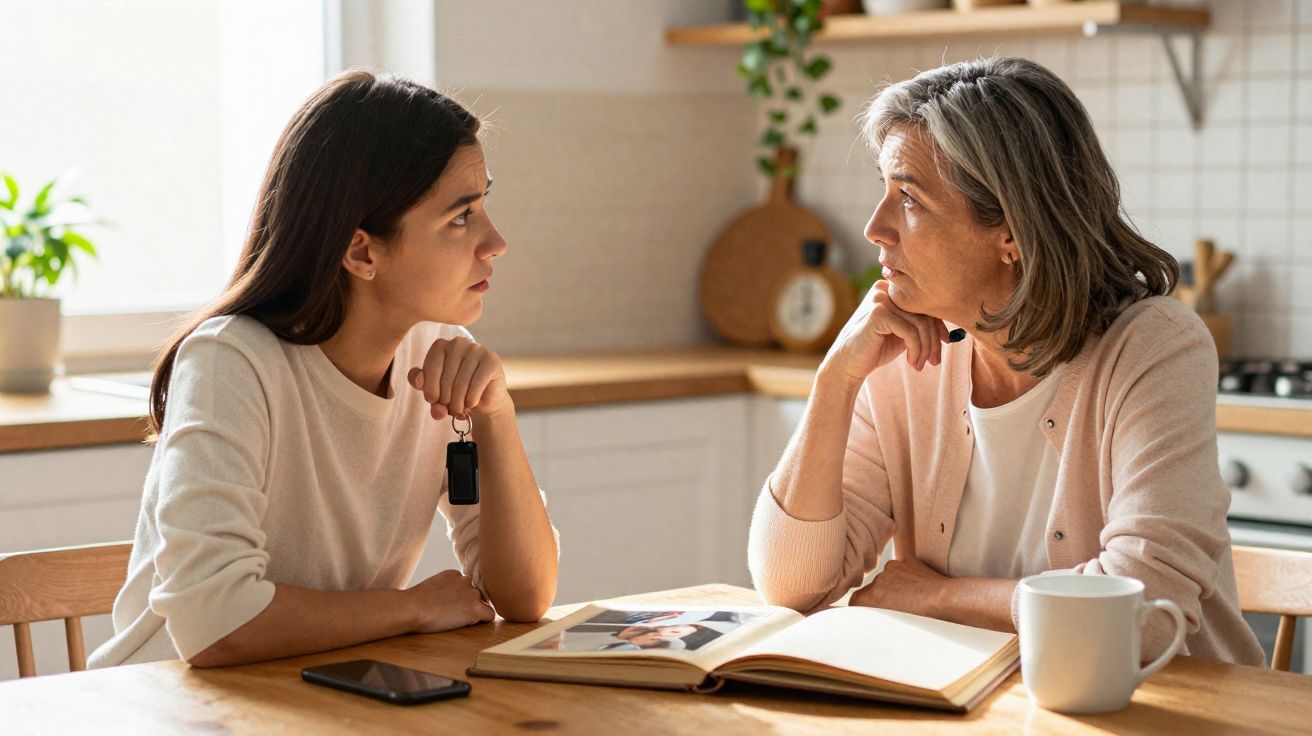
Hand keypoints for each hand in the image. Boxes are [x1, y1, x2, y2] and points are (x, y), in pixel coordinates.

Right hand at [404, 569, 495, 633]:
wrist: (412, 608)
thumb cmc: (413, 603)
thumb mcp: (430, 587)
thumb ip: (443, 589)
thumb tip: (446, 600)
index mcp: (453, 574)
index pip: (465, 586)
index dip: (459, 598)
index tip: (447, 606)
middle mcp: (465, 580)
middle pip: (475, 594)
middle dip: (468, 604)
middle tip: (450, 614)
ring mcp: (471, 593)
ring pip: (482, 604)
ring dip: (473, 611)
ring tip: (454, 619)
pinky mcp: (475, 608)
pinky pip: (490, 614)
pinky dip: (483, 620)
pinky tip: (468, 624)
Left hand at [407, 336, 510, 420]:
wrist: (482, 402)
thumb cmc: (455, 394)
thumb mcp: (434, 392)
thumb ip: (424, 389)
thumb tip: (425, 389)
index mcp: (441, 345)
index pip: (431, 365)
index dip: (429, 386)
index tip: (432, 400)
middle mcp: (459, 343)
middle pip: (446, 376)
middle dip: (445, 399)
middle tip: (449, 409)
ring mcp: (477, 349)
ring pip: (461, 382)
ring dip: (458, 402)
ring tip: (459, 410)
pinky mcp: (492, 360)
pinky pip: (477, 382)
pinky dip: (471, 399)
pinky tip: (471, 404)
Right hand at [823, 280, 949, 386]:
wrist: (848, 364)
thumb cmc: (876, 349)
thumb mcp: (903, 333)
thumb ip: (920, 324)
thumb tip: (951, 329)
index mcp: (891, 289)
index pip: (924, 304)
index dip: (938, 325)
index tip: (945, 344)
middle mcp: (885, 289)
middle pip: (924, 312)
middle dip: (933, 341)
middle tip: (934, 361)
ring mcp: (880, 299)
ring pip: (920, 324)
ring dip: (925, 349)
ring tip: (920, 365)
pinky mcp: (878, 313)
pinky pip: (910, 332)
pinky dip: (916, 350)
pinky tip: (912, 363)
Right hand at [849, 557, 947, 616]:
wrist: (946, 600)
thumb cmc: (925, 618)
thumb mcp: (895, 624)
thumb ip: (879, 617)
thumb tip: (873, 617)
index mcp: (872, 597)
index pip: (856, 601)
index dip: (861, 607)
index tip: (866, 612)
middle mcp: (879, 580)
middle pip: (872, 589)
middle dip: (881, 597)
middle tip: (896, 609)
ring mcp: (892, 568)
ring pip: (886, 579)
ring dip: (893, 586)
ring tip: (911, 598)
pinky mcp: (906, 561)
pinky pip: (900, 570)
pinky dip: (905, 577)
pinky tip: (917, 587)